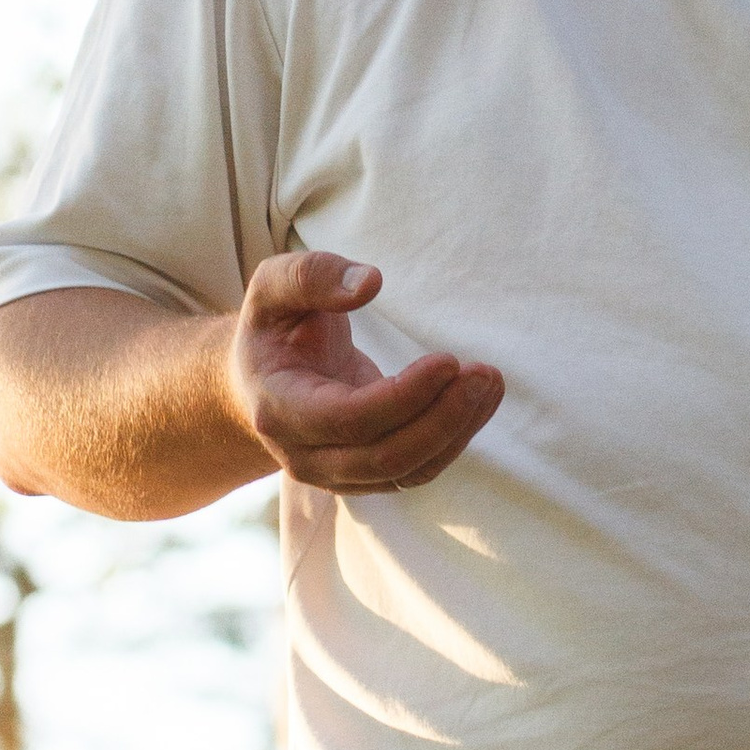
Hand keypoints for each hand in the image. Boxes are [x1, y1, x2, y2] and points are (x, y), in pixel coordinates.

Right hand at [226, 249, 501, 493]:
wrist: (259, 382)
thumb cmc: (272, 328)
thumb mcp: (272, 288)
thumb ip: (312, 275)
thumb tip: (370, 282)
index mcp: (280, 410)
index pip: (348, 419)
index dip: (404, 397)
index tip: (448, 361)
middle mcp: (306, 455)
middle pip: (385, 456)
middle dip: (442, 418)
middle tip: (484, 373)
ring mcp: (337, 473)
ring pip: (408, 471)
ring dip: (457, 430)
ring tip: (490, 382)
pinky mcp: (367, 474)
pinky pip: (417, 469)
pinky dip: (454, 438)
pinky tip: (479, 399)